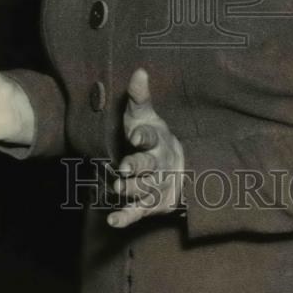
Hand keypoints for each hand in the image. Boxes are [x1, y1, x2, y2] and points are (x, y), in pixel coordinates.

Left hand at [108, 68, 185, 228]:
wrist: (179, 168)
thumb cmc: (154, 138)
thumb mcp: (146, 117)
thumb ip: (140, 97)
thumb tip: (139, 71)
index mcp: (157, 141)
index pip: (150, 137)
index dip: (143, 135)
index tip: (135, 135)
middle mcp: (158, 164)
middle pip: (148, 166)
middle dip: (136, 167)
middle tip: (123, 169)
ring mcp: (155, 186)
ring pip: (143, 189)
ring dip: (130, 190)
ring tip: (116, 189)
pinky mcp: (150, 204)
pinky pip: (137, 212)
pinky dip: (126, 218)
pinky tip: (112, 221)